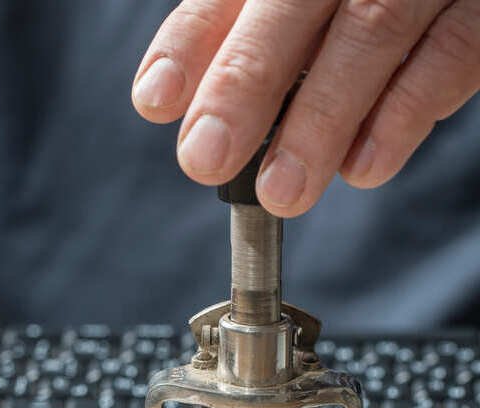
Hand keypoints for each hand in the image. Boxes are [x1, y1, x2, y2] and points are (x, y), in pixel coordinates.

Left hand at [133, 0, 479, 215]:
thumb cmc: (342, 7)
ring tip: (282, 193)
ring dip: (318, 123)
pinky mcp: (479, 8)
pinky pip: (450, 54)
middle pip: (290, 6)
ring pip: (370, 32)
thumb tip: (168, 101)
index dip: (187, 45)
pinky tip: (363, 168)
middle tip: (206, 158)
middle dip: (243, 86)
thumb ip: (234, 40)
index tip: (156, 100)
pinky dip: (403, 116)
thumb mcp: (287, 9)